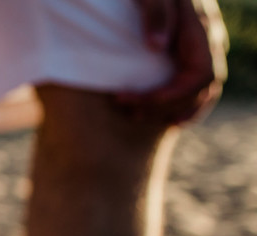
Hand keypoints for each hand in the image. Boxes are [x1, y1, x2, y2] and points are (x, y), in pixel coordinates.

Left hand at [116, 0, 227, 124]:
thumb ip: (157, 13)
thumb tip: (157, 46)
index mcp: (202, 29)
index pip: (200, 75)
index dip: (170, 96)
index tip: (134, 101)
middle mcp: (210, 41)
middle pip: (200, 89)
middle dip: (163, 106)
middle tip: (127, 110)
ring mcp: (203, 49)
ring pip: (202, 92)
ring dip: (170, 111)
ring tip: (136, 116)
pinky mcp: (190, 54)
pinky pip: (195, 88)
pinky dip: (181, 106)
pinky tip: (162, 119)